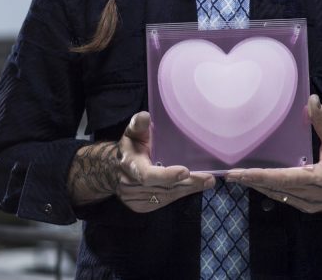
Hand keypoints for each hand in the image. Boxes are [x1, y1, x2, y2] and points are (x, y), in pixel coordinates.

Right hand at [69, 111, 214, 211]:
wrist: (113, 170)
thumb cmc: (130, 147)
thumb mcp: (132, 133)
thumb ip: (138, 124)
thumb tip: (145, 116)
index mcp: (129, 164)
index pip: (148, 175)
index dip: (167, 175)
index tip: (185, 170)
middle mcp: (131, 185)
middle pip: (163, 188)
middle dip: (187, 183)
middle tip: (209, 178)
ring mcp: (136, 199)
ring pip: (167, 196)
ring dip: (188, 190)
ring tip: (207, 182)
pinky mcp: (142, 206)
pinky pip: (165, 201)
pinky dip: (180, 194)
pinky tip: (193, 187)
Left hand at [224, 95, 321, 212]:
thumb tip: (312, 100)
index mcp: (317, 180)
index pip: (281, 178)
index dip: (258, 176)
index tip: (238, 174)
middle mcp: (309, 196)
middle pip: (273, 189)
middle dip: (250, 181)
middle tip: (227, 174)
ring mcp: (307, 204)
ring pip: (276, 195)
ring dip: (257, 186)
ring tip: (237, 176)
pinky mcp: (306, 206)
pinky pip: (283, 197)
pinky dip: (269, 188)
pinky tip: (257, 181)